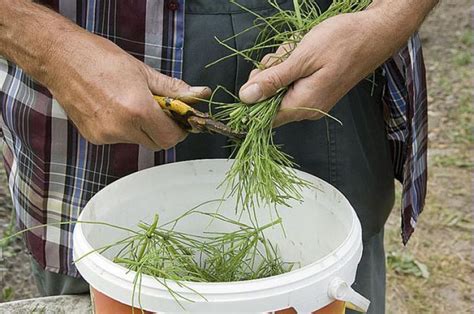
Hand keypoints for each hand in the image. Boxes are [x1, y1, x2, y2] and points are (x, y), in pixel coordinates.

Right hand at [44, 28, 209, 149]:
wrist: (60, 58)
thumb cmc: (99, 59)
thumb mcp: (142, 71)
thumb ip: (172, 89)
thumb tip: (198, 95)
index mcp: (137, 110)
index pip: (170, 137)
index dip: (179, 130)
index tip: (179, 120)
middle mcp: (121, 128)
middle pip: (156, 143)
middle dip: (162, 129)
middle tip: (158, 109)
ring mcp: (105, 135)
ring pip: (138, 141)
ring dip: (142, 128)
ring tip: (130, 103)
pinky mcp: (93, 137)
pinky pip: (119, 138)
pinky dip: (124, 128)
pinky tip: (114, 108)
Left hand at [238, 8, 411, 126]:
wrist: (374, 33)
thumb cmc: (342, 42)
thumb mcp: (302, 58)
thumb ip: (273, 80)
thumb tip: (246, 97)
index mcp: (303, 105)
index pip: (264, 118)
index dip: (253, 98)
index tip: (258, 76)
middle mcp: (307, 108)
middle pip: (269, 101)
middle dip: (269, 75)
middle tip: (283, 57)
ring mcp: (313, 100)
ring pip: (280, 88)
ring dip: (281, 66)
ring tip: (298, 51)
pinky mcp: (316, 90)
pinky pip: (293, 81)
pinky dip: (292, 65)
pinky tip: (303, 52)